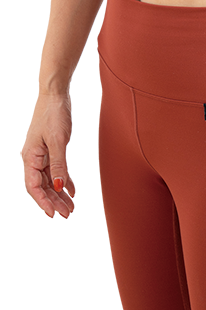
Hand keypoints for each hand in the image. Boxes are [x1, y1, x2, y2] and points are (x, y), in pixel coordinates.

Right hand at [22, 93, 75, 218]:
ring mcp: (42, 154)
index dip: (43, 201)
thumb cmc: (53, 113)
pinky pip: (56, 170)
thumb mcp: (57, 140)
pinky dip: (63, 181)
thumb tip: (58, 187)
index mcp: (30, 157)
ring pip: (50, 180)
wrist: (55, 94)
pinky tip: (71, 191)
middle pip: (43, 186)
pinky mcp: (51, 149)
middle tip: (68, 213)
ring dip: (59, 193)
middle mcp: (34, 158)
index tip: (54, 214)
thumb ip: (58, 164)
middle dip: (55, 201)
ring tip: (71, 206)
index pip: (34, 186)